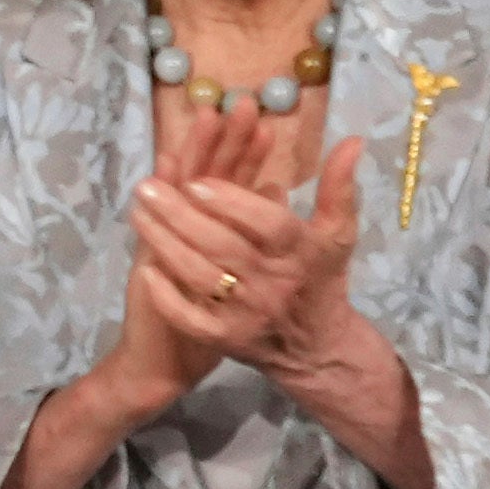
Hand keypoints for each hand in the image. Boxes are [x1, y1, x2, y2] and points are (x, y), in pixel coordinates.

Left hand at [133, 117, 370, 390]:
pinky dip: (168, 296)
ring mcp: (247, 315)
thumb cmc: (322, 279)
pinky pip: (191, 319)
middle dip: (182, 216)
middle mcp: (273, 284)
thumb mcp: (338, 234)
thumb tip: (352, 140)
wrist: (317, 348)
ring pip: (201, 277)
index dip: (235, 203)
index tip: (199, 182)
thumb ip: (339, 188)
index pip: (269, 225)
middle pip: (224, 247)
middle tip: (148, 188)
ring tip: (137, 213)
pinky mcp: (226, 340)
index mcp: (302, 253)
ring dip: (166, 245)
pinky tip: (145, 269)